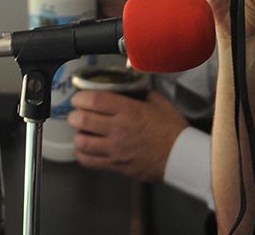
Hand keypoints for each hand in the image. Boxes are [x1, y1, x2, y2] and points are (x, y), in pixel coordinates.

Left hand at [69, 90, 188, 181]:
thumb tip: (132, 88)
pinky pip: (89, 161)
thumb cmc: (172, 130)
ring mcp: (116, 149)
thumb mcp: (159, 103)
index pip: (95, 100)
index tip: (78, 98)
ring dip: (78, 135)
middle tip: (76, 114)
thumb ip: (142, 94)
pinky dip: (82, 154)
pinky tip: (84, 149)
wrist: (181, 157)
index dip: (81, 97)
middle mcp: (118, 129)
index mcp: (129, 110)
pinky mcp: (116, 165)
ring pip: (82, 141)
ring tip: (81, 131)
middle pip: (83, 119)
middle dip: (74, 115)